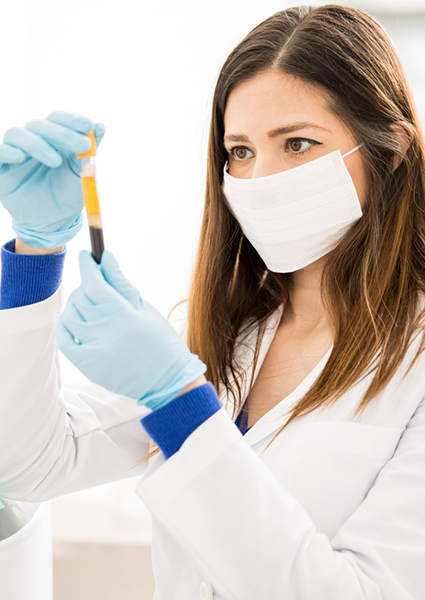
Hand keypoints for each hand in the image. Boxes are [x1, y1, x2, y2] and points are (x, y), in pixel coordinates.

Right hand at [0, 111, 104, 248]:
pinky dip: (8, 151)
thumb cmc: (66, 195)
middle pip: (41, 125)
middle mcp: (32, 140)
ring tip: (56, 161)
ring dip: (38, 144)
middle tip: (83, 146)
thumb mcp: (81, 174)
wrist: (51, 222)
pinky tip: (20, 157)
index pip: (58, 120)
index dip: (72, 120)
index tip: (89, 125)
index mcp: (52, 138)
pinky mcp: (1, 167)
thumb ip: (89, 151)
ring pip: (18, 134)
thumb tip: (101, 126)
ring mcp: (15, 152)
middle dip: (63, 133)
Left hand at [55, 250, 206, 410]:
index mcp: (124, 315)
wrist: (167, 379)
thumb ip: (121, 283)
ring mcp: (95, 350)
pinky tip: (75, 321)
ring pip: (71, 316)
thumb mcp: (144, 307)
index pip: (95, 283)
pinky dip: (65, 326)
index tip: (85, 257)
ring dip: (76, 304)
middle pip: (81, 298)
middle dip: (85, 285)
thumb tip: (106, 258)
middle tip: (95, 283)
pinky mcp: (88, 365)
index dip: (87, 266)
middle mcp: (107, 332)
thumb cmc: (161, 341)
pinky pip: (65, 340)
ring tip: (89, 303)